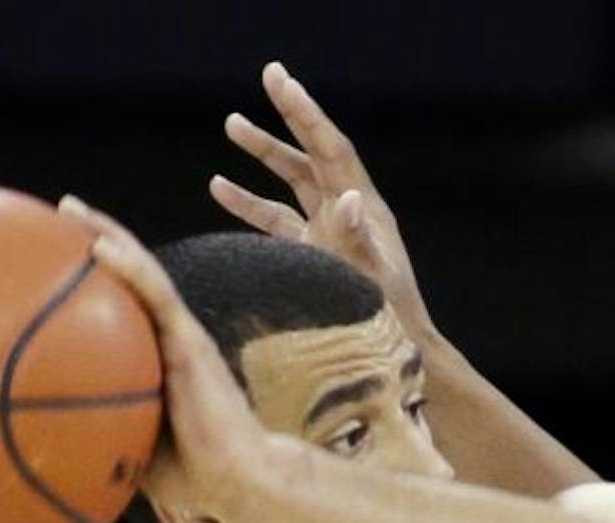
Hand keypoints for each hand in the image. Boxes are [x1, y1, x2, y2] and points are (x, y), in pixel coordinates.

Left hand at [58, 195, 310, 506]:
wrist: (238, 481)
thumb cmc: (192, 477)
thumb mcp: (127, 450)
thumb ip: (96, 436)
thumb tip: (39, 447)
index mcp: (159, 359)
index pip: (124, 305)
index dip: (94, 277)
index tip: (53, 255)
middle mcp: (171, 337)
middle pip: (130, 275)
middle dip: (96, 237)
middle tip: (59, 213)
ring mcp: (183, 335)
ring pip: (142, 270)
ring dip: (108, 234)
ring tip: (71, 209)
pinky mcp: (191, 341)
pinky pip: (157, 294)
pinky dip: (129, 266)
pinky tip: (98, 246)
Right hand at [212, 60, 438, 342]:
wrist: (396, 353)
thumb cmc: (389, 320)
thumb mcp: (372, 279)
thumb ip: (356, 241)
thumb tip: (348, 197)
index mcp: (365, 209)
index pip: (332, 150)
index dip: (306, 115)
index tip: (280, 82)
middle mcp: (347, 212)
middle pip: (312, 153)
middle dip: (288, 117)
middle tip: (269, 75)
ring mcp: (328, 230)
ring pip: (291, 180)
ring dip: (263, 153)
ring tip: (232, 123)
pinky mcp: (312, 252)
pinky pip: (276, 219)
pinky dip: (248, 202)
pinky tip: (218, 186)